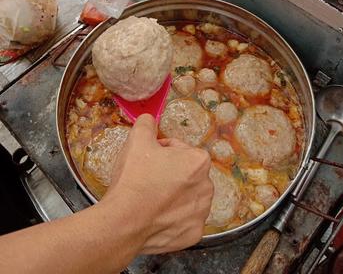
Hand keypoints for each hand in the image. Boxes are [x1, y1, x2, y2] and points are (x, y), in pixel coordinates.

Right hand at [102, 114, 213, 253]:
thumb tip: (149, 120)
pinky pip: (183, 221)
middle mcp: (207, 187)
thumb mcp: (137, 139)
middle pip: (186, 173)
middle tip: (147, 178)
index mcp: (199, 161)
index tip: (149, 159)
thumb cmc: (134, 180)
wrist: (123, 222)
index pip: (179, 149)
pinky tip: (155, 216)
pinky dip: (171, 219)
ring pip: (186, 197)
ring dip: (172, 196)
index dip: (161, 151)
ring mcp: (201, 213)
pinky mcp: (193, 235)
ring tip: (150, 198)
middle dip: (169, 173)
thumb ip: (147, 123)